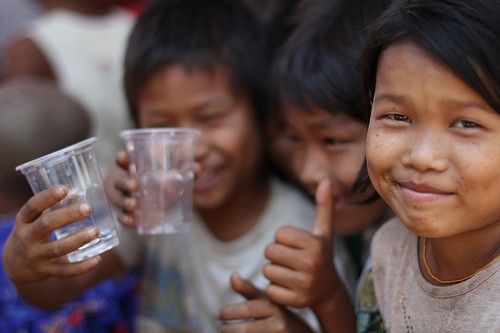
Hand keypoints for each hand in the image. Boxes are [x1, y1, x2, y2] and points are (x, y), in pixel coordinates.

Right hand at [2, 186, 101, 283]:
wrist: (16, 264)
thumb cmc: (32, 233)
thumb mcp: (35, 220)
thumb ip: (54, 208)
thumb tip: (79, 196)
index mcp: (24, 221)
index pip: (32, 207)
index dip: (47, 197)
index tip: (64, 189)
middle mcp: (27, 238)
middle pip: (46, 225)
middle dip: (68, 215)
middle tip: (88, 208)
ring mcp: (36, 256)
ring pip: (58, 249)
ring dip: (78, 239)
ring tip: (96, 231)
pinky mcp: (47, 271)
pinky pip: (65, 271)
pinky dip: (82, 267)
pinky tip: (97, 259)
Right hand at [107, 150, 201, 227]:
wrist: (160, 208)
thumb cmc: (163, 185)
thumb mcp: (173, 178)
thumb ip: (184, 172)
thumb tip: (196, 167)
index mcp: (132, 168)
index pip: (122, 160)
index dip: (122, 158)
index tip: (123, 157)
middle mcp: (123, 182)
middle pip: (119, 180)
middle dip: (125, 182)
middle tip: (134, 186)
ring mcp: (121, 198)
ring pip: (119, 198)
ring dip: (125, 201)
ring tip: (134, 204)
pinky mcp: (124, 214)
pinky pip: (121, 216)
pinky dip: (125, 219)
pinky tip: (132, 221)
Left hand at [218, 273, 313, 332]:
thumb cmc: (281, 317)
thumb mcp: (268, 301)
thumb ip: (250, 291)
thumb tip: (232, 275)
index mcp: (275, 307)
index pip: (249, 309)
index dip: (230, 312)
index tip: (218, 314)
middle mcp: (280, 323)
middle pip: (248, 329)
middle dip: (230, 329)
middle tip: (220, 327)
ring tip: (225, 332)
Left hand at [264, 179, 341, 309]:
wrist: (328, 291)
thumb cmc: (321, 255)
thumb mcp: (323, 232)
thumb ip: (323, 206)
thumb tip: (325, 180)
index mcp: (315, 244)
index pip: (279, 234)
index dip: (283, 239)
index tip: (295, 245)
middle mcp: (312, 263)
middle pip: (270, 251)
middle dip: (275, 255)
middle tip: (289, 260)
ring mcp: (304, 284)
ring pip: (267, 271)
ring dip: (273, 271)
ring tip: (289, 273)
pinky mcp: (296, 301)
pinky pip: (269, 289)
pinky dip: (274, 288)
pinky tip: (288, 287)